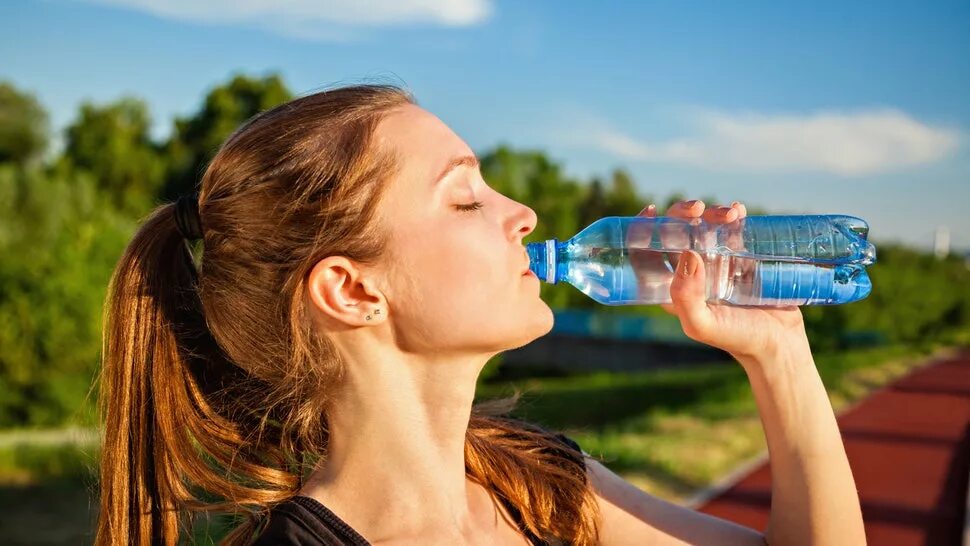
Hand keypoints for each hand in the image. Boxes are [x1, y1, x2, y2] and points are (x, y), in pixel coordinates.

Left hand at [640, 200, 809, 361]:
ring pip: (703, 228)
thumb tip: (686, 254)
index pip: (647, 256)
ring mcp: (716, 265)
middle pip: (675, 235)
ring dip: (711, 214)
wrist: (780, 345)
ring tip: (729, 213)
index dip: (643, 232)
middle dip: (681, 215)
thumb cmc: (738, 339)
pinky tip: (738, 212)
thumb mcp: (703, 325)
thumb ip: (686, 297)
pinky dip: (732, 217)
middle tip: (697, 208)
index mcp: (672, 289)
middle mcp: (690, 275)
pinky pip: (731, 231)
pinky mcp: (741, 260)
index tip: (650, 211)